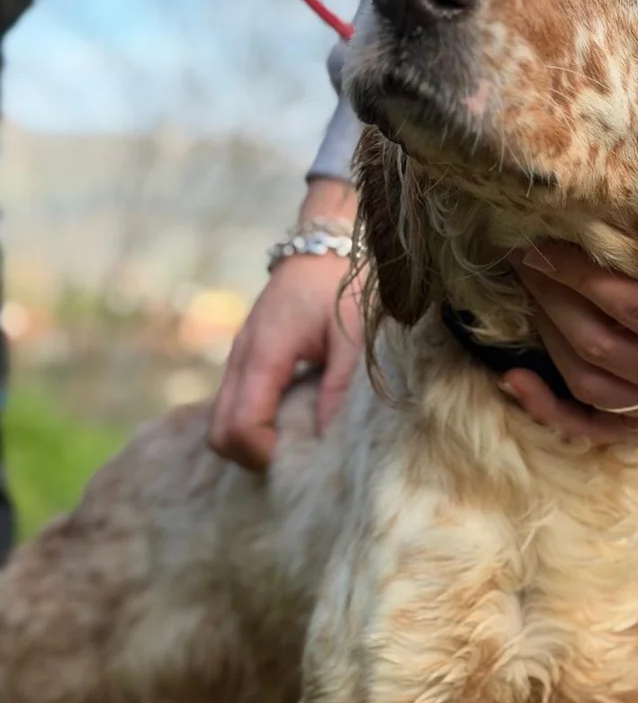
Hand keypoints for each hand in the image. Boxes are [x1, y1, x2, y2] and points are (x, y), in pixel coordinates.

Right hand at [209, 180, 361, 470]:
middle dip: (255, 456)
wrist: (328, 242)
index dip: (265, 455)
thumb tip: (327, 444)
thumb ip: (339, 389)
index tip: (304, 460)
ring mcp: (240, 360)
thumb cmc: (343, 285)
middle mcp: (240, 359)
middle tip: (303, 458)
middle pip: (220, 434)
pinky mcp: (249, 361)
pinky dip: (261, 423)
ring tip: (305, 438)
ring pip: (225, 422)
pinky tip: (300, 418)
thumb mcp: (353, 338)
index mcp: (262, 353)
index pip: (237, 427)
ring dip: (258, 440)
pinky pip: (240, 406)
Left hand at [506, 240, 637, 440]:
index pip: (624, 303)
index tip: (541, 242)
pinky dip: (549, 410)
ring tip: (527, 294)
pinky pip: (594, 429)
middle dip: (551, 297)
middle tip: (523, 259)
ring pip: (587, 382)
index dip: (576, 273)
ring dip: (547, 337)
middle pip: (595, 343)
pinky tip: (513, 380)